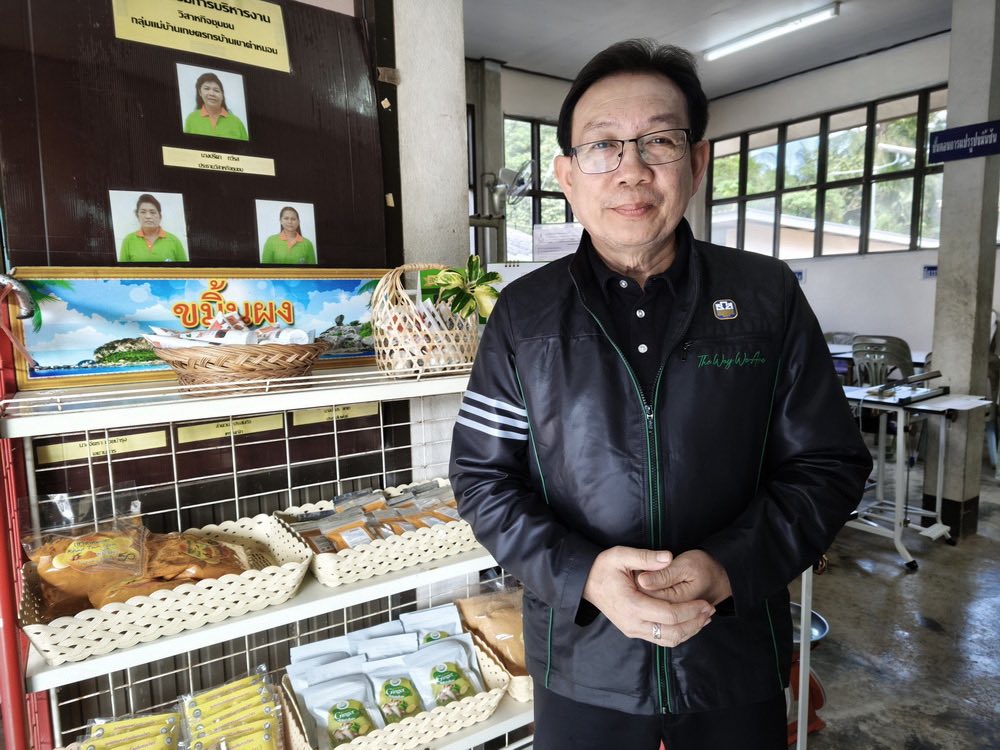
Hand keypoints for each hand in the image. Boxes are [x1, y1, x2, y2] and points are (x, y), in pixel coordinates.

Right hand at [583, 546, 714, 645]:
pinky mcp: (634, 631)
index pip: (669, 614)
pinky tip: (689, 622)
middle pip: (673, 632)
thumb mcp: (620, 555)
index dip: (691, 610)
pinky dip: (678, 633)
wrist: (585, 583)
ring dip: (689, 631)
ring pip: (668, 640)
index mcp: (632, 605)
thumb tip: (669, 557)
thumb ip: (645, 556)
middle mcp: (633, 623)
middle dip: (695, 622)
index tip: (706, 602)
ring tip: (705, 617)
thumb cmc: (602, 568)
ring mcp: (633, 630)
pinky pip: (661, 639)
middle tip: (711, 609)